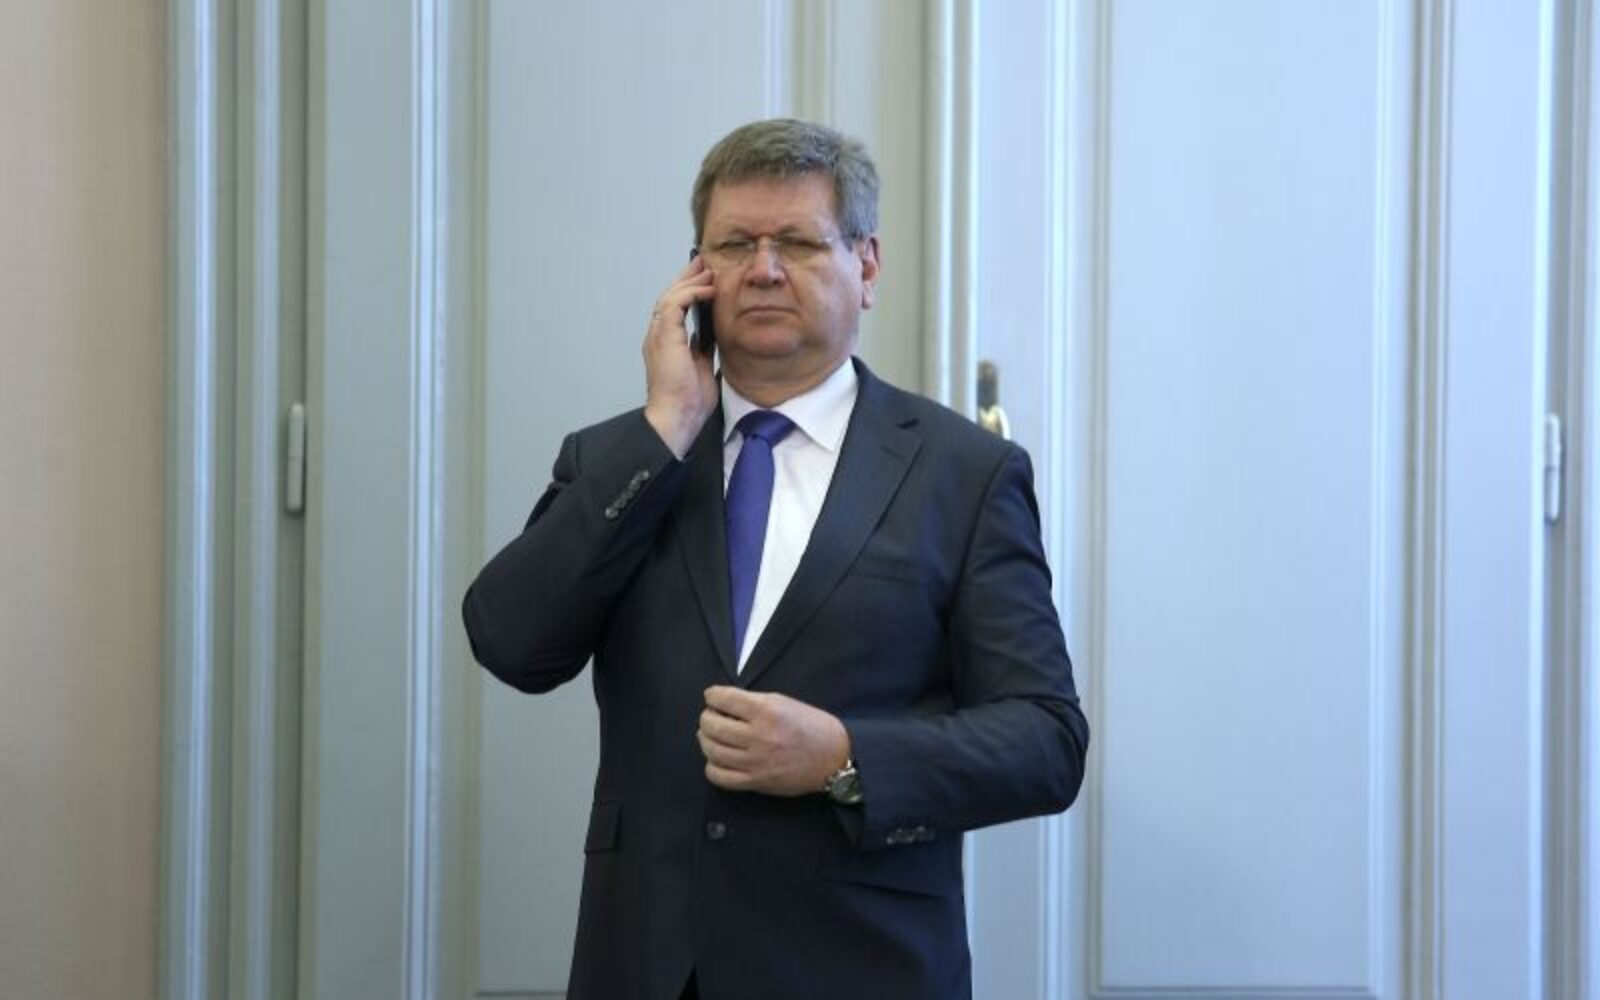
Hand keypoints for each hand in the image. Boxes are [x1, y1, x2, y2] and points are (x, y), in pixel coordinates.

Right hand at [643, 256, 717, 457]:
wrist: (678, 415)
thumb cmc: (689, 401)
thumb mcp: (702, 367)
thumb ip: (704, 350)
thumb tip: (715, 339)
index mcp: (666, 343)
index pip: (675, 309)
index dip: (689, 292)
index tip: (706, 281)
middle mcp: (658, 336)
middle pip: (670, 297)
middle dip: (687, 278)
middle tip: (703, 263)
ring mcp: (658, 334)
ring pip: (670, 296)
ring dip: (690, 281)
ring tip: (708, 270)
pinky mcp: (664, 335)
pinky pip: (675, 303)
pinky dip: (691, 293)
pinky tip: (708, 289)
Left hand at [698, 686, 850, 796]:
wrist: (834, 757)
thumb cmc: (811, 726)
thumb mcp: (784, 702)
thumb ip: (754, 703)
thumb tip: (724, 704)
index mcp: (767, 711)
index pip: (724, 699)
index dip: (712, 696)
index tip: (712, 697)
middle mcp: (758, 736)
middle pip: (712, 725)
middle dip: (706, 717)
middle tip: (711, 716)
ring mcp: (755, 761)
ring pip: (712, 751)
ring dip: (705, 740)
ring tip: (710, 736)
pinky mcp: (756, 781)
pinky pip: (720, 777)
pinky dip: (712, 767)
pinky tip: (717, 760)